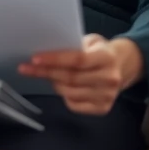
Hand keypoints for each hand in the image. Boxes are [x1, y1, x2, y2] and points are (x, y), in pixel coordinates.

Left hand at [18, 34, 143, 115]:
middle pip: (71, 78)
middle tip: (27, 68)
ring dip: (54, 84)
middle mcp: (109, 78)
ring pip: (70, 93)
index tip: (35, 59)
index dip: (55, 59)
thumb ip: (74, 45)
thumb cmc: (99, 51)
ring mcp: (107, 96)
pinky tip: (62, 87)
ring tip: (47, 75)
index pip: (77, 60)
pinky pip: (74, 105)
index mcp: (107, 57)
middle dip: (46, 72)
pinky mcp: (103, 109)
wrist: (121, 66)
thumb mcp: (91, 41)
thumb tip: (47, 53)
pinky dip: (64, 96)